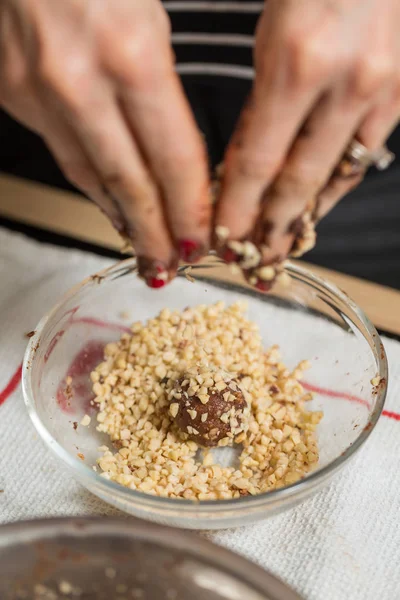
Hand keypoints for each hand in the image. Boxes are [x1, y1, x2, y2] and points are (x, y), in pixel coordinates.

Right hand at [0, 0, 210, 285]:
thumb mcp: (151, 13)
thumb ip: (163, 88)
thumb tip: (177, 155)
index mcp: (130, 54)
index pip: (172, 160)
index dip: (189, 210)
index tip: (198, 241)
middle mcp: (78, 80)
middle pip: (129, 185)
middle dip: (154, 236)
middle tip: (168, 268)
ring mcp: (37, 89)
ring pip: (90, 178)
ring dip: (120, 220)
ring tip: (142, 248)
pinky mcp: (12, 91)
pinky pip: (62, 153)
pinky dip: (91, 184)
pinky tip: (108, 202)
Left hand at [215, 0, 399, 287]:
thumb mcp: (269, 35)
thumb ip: (259, 106)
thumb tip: (245, 171)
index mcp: (296, 63)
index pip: (257, 162)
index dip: (238, 208)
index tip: (220, 240)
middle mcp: (345, 83)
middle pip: (298, 182)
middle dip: (272, 231)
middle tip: (253, 266)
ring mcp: (380, 92)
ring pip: (334, 179)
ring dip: (305, 220)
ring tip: (283, 251)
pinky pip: (362, 158)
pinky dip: (335, 189)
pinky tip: (317, 210)